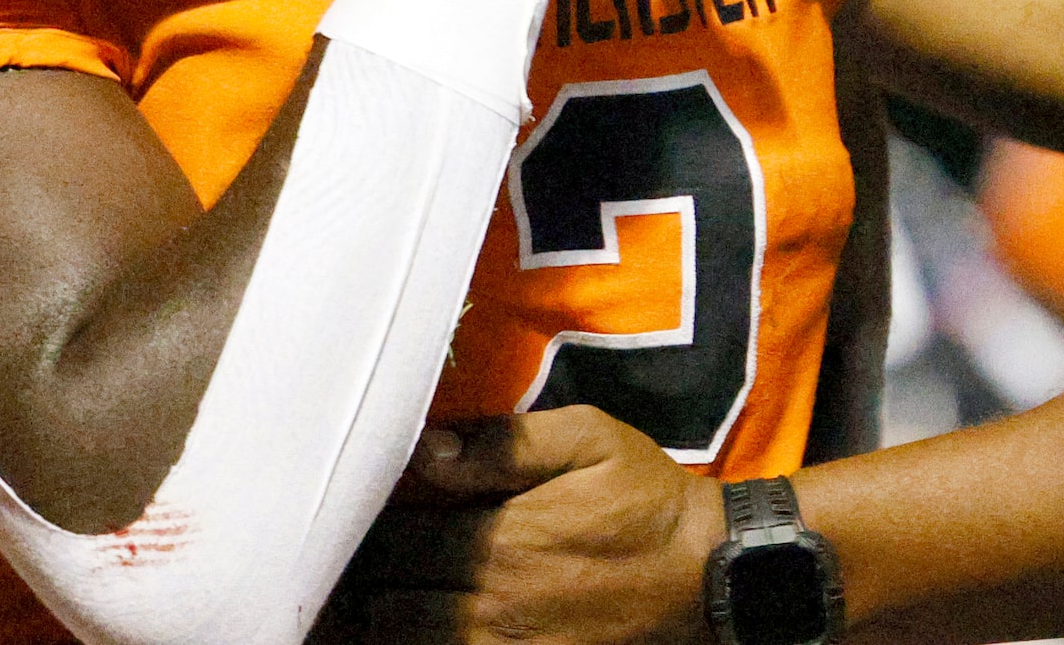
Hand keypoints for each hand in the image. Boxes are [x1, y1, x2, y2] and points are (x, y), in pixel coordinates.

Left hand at [335, 408, 723, 644]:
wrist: (708, 573)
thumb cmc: (645, 498)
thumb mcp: (591, 439)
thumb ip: (506, 442)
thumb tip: (428, 449)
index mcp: (500, 540)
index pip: (396, 541)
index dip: (367, 526)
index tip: (358, 508)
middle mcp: (491, 603)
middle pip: (389, 600)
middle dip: (368, 577)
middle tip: (355, 555)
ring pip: (408, 642)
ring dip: (384, 620)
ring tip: (374, 595)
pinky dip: (421, 643)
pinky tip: (415, 625)